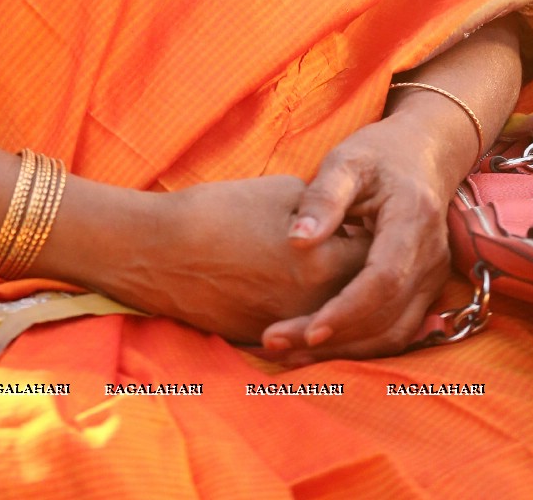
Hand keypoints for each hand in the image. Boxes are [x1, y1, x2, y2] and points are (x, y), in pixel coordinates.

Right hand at [116, 176, 367, 343]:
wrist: (158, 252)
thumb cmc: (217, 211)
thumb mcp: (281, 192)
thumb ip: (326, 210)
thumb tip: (346, 219)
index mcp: (324, 264)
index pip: (374, 254)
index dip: (373, 233)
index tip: (368, 216)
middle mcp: (316, 305)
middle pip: (360, 293)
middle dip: (362, 269)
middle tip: (355, 241)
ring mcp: (291, 328)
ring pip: (334, 316)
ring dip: (339, 295)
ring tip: (329, 266)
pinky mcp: (267, 339)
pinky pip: (303, 328)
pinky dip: (310, 312)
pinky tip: (300, 287)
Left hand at [261, 116, 451, 361]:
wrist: (421, 155)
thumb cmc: (377, 154)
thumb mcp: (346, 162)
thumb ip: (323, 198)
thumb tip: (297, 240)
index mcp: (413, 221)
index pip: (384, 280)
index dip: (347, 310)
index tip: (306, 329)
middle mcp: (431, 258)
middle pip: (388, 317)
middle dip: (336, 339)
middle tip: (279, 345)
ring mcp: (433, 278)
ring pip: (396, 333)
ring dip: (347, 350)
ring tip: (291, 352)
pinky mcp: (424, 290)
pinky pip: (397, 329)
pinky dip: (361, 343)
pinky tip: (320, 345)